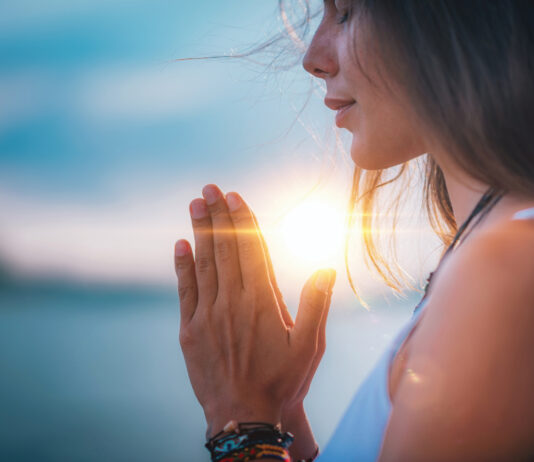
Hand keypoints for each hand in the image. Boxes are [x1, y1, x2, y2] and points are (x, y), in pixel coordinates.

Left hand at [174, 184, 335, 437]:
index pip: (251, 250)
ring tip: (196, 204)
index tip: (235, 196)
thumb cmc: (282, 382)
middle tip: (209, 188)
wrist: (244, 418)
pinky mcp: (190, 329)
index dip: (242, 220)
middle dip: (218, 216)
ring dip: (200, 231)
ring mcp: (208, 314)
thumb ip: (316, 304)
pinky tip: (180, 244)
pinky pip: (186, 290)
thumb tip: (326, 267)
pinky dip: (182, 265)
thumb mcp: (310, 346)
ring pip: (204, 263)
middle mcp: (233, 302)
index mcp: (262, 301)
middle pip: (225, 249)